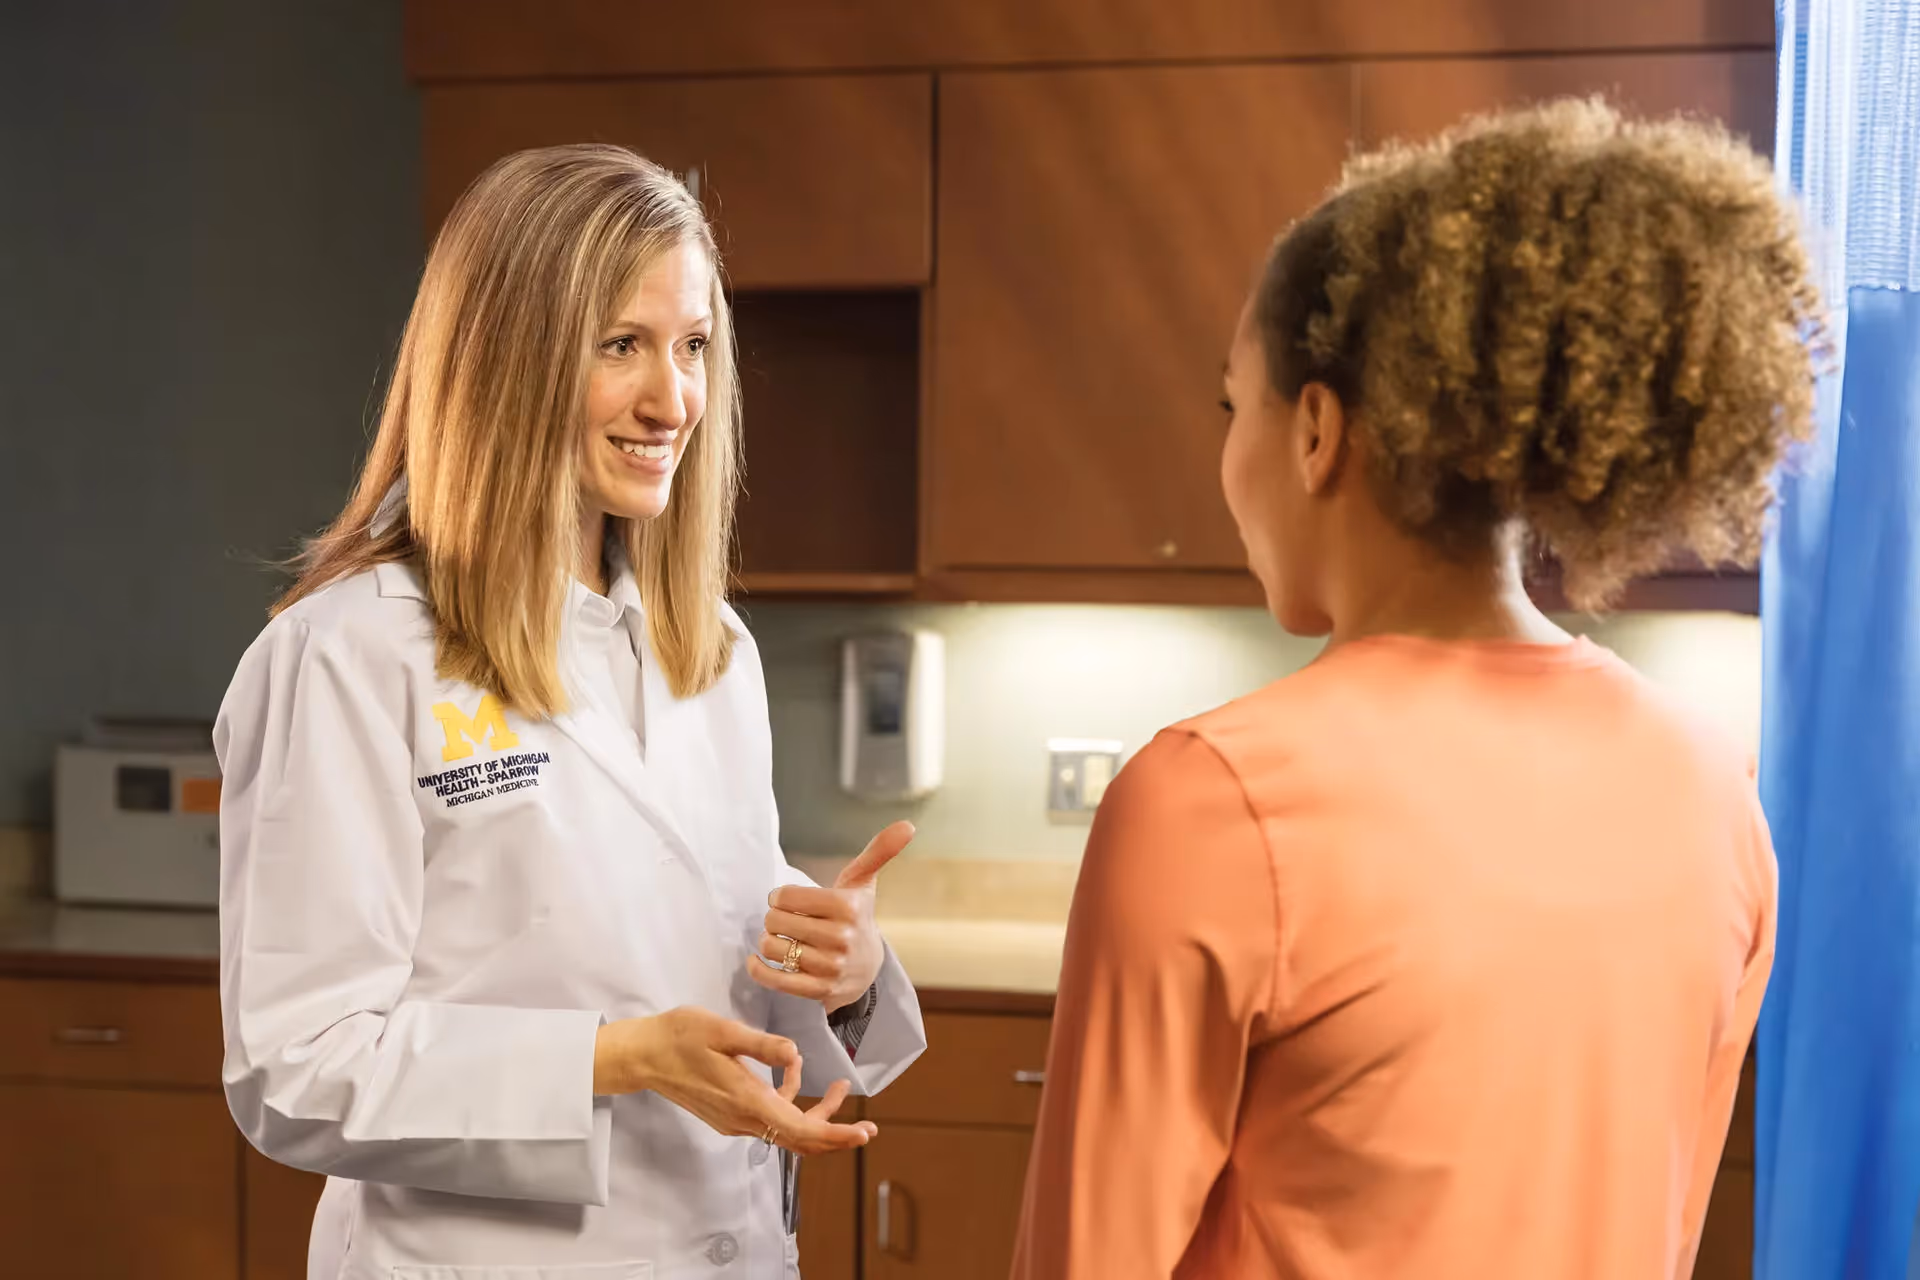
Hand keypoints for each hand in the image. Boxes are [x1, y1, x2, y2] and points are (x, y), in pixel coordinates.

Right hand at [593, 1006, 876, 1154]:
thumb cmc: (679, 1036)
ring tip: (837, 1088)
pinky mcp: (728, 1114)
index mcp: (746, 1100)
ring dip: (815, 1116)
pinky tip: (790, 1072)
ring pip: (785, 1130)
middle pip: (798, 1140)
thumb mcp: (723, 1031)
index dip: (836, 1135)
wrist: (642, 1055)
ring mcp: (734, 1120)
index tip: (864, 1133)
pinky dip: (789, 1102)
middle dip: (835, 1134)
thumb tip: (795, 1055)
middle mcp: (742, 1118)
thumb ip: (762, 1044)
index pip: (800, 1130)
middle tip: (867, 1126)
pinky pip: (769, 1118)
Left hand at [748, 820, 914, 1013]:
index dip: (780, 897)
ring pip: (772, 948)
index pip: (785, 896)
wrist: (867, 968)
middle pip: (775, 921)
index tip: (787, 900)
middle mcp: (841, 937)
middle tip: (784, 922)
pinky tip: (757, 961)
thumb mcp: (863, 883)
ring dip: (767, 943)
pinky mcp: (818, 990)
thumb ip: (878, 852)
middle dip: (773, 919)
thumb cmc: (856, 917)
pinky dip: (758, 970)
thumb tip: (908, 825)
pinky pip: (774, 979)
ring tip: (780, 939)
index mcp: (848, 907)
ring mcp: (830, 966)